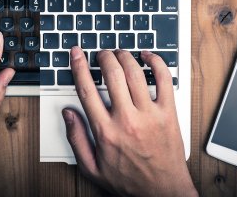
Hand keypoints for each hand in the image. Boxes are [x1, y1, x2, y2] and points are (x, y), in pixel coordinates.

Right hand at [63, 48, 196, 196]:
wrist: (163, 192)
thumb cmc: (129, 181)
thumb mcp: (92, 168)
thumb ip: (76, 139)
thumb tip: (68, 114)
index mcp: (105, 131)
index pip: (87, 89)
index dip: (79, 66)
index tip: (77, 54)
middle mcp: (127, 120)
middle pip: (112, 74)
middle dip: (103, 57)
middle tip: (101, 54)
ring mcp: (149, 115)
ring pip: (135, 73)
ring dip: (125, 56)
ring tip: (120, 54)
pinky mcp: (169, 113)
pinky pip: (164, 79)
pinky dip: (156, 62)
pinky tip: (148, 57)